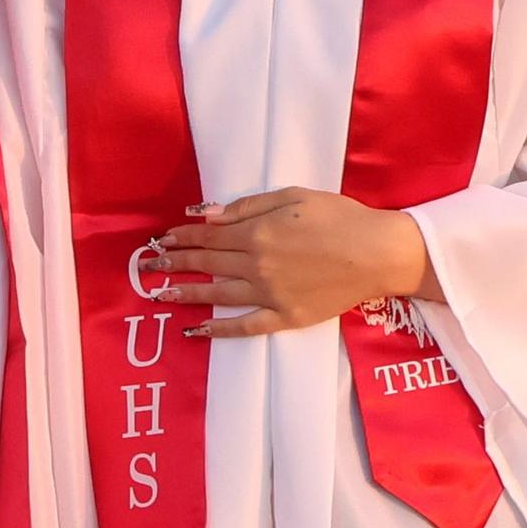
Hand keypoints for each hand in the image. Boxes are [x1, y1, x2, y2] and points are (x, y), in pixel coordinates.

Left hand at [143, 188, 438, 338]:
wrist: (378, 253)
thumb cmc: (339, 217)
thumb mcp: (292, 197)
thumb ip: (246, 207)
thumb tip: (204, 214)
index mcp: (257, 232)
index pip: (209, 235)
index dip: (182, 237)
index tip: (162, 238)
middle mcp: (257, 265)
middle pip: (207, 263)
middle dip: (174, 262)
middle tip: (148, 265)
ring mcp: (270, 294)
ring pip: (217, 294)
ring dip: (185, 293)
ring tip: (159, 293)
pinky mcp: (286, 317)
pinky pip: (245, 327)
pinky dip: (219, 329)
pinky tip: (196, 329)